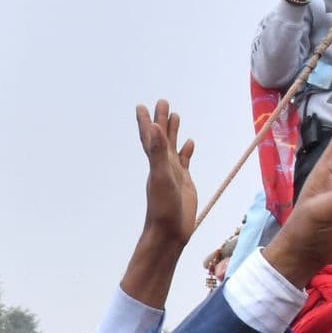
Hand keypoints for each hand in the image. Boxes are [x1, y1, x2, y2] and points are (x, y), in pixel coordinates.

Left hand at [134, 101, 195, 248]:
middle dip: (161, 119)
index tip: (141, 105)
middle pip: (161, 137)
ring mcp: (173, 172)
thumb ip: (158, 152)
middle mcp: (162, 164)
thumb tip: (155, 127)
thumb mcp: (161, 176)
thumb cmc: (163, 207)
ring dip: (173, 132)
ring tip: (175, 115)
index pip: (150, 136)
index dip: (146, 121)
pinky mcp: (184, 181)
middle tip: (162, 101)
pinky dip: (186, 151)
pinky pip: (184, 161)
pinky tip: (189, 143)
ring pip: (172, 147)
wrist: (170, 231)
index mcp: (156, 161)